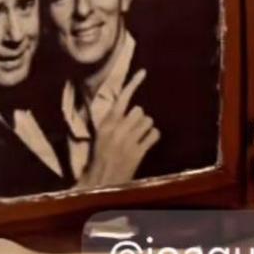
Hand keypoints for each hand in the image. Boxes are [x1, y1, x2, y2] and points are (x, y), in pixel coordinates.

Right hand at [82, 69, 160, 188]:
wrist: (101, 180)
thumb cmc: (100, 157)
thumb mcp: (101, 136)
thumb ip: (113, 122)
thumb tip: (124, 108)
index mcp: (106, 124)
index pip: (121, 99)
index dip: (133, 84)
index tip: (143, 73)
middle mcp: (117, 130)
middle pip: (139, 110)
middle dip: (138, 119)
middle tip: (133, 129)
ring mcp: (129, 141)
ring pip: (148, 121)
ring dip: (146, 128)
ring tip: (138, 137)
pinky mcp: (138, 152)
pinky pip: (154, 135)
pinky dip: (152, 137)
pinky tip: (145, 143)